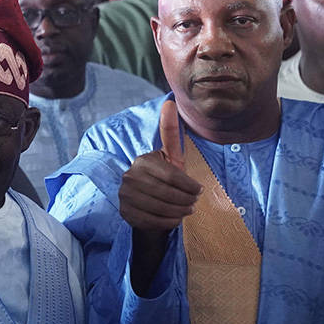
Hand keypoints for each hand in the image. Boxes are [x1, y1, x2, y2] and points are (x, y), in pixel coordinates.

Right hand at [119, 101, 201, 233]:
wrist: (149, 206)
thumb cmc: (165, 180)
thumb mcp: (171, 158)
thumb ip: (170, 132)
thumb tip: (169, 102)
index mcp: (142, 161)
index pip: (172, 175)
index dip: (189, 185)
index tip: (198, 190)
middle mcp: (129, 177)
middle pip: (167, 193)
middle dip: (186, 200)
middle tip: (194, 203)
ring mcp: (125, 196)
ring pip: (161, 207)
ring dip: (180, 211)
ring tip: (187, 210)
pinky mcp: (125, 213)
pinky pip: (153, 220)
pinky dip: (169, 222)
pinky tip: (174, 218)